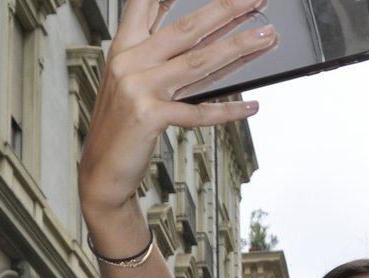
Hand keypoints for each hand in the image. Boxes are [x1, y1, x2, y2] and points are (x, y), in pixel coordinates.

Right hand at [80, 0, 271, 222]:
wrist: (102, 169)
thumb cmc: (122, 126)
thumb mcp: (131, 81)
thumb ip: (158, 55)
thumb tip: (200, 37)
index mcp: (125, 48)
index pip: (146, 4)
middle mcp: (130, 61)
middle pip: (187, 27)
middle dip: (226, 9)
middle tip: (256, 0)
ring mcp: (138, 88)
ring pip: (198, 61)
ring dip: (237, 47)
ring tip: (266, 37)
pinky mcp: (149, 116)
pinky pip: (198, 111)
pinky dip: (227, 110)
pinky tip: (250, 105)